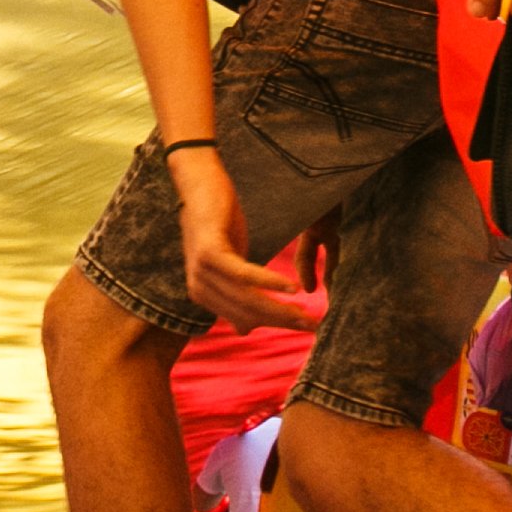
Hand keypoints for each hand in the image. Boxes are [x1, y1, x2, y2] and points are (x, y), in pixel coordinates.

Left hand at [174, 149, 321, 332]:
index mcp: (204, 295)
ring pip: (248, 298)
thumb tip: (245, 329)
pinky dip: (270, 282)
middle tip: (313, 325)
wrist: (200, 183)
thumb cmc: (220, 221)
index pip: (247, 320)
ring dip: (282, 308)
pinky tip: (293, 288)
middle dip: (283, 322)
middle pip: (249, 314)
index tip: (306, 326)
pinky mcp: (209, 253)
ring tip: (307, 314)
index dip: (276, 325)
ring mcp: (201, 272)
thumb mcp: (230, 262)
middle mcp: (199, 289)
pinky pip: (244, 275)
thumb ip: (237, 293)